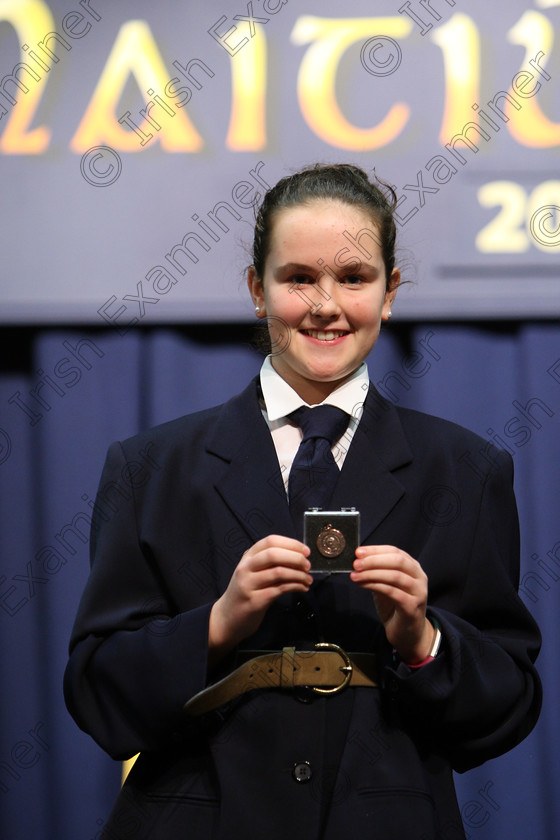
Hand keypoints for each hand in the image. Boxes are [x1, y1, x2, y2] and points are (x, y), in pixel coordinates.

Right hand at [208, 535, 311, 664]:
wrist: (227, 619)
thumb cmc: (245, 593)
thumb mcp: (252, 573)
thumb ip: (269, 563)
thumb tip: (299, 557)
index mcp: (247, 557)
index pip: (270, 541)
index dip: (291, 543)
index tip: (306, 551)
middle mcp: (246, 568)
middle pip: (274, 554)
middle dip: (296, 558)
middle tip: (308, 565)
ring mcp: (248, 584)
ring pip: (278, 572)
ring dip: (299, 575)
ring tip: (308, 579)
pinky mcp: (254, 601)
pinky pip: (279, 589)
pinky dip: (295, 587)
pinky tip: (302, 588)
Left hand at [350, 545, 432, 663]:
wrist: (407, 633)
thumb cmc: (395, 606)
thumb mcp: (385, 585)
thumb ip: (376, 573)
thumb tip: (357, 562)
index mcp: (413, 568)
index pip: (395, 551)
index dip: (375, 550)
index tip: (358, 552)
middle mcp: (419, 577)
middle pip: (397, 561)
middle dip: (374, 560)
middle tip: (356, 563)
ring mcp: (418, 592)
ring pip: (395, 576)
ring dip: (372, 573)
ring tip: (355, 575)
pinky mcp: (412, 606)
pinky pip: (392, 592)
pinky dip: (375, 586)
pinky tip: (363, 585)